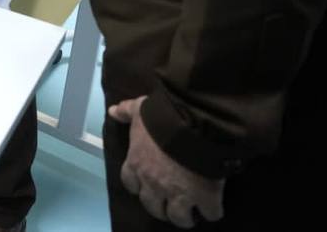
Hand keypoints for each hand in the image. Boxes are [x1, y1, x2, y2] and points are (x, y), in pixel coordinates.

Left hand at [110, 96, 224, 227]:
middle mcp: (153, 183)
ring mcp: (178, 193)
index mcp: (137, 163)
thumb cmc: (162, 116)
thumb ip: (126, 111)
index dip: (139, 186)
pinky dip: (212, 212)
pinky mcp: (204, 198)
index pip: (130, 184)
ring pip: (178, 217)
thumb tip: (113, 111)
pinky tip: (214, 207)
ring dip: (184, 217)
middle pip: (152, 206)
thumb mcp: (140, 109)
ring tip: (190, 214)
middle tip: (169, 204)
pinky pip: (210, 213)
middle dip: (160, 207)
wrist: (193, 123)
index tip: (147, 186)